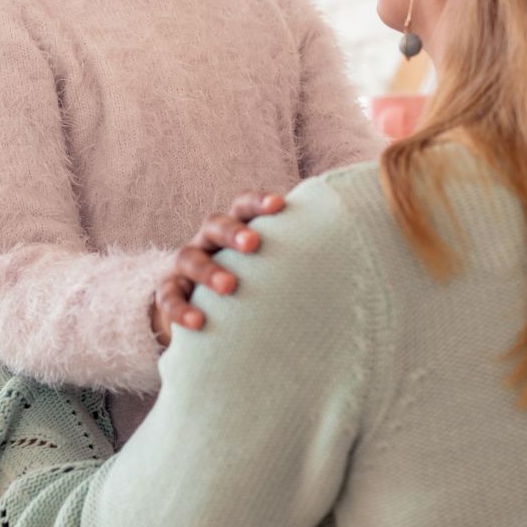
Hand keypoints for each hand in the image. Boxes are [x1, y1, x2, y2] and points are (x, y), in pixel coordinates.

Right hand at [152, 190, 285, 346]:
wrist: (204, 315)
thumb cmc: (252, 284)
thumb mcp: (270, 268)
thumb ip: (297, 257)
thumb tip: (358, 253)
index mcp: (235, 229)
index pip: (244, 205)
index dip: (260, 203)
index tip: (281, 205)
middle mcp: (208, 241)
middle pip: (215, 223)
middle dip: (234, 231)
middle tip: (254, 243)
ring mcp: (185, 266)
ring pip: (188, 256)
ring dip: (208, 269)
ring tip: (229, 287)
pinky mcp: (169, 293)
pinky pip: (168, 297)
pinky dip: (181, 309)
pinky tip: (197, 324)